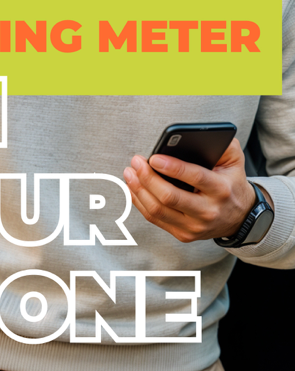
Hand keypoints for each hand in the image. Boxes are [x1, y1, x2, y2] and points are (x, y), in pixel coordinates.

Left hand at [123, 138, 264, 242]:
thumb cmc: (231, 182)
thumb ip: (223, 145)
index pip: (195, 177)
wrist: (240, 217)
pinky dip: (140, 203)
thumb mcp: (235, 161)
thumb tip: (199, 135)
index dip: (172, 167)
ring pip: (158, 211)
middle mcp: (208, 211)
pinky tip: (133, 188)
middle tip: (136, 161)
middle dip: (148, 178)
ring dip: (139, 190)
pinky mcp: (184, 235)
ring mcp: (195, 227)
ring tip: (130, 173)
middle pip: (170, 197)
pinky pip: (156, 219)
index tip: (153, 157)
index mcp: (221, 190)